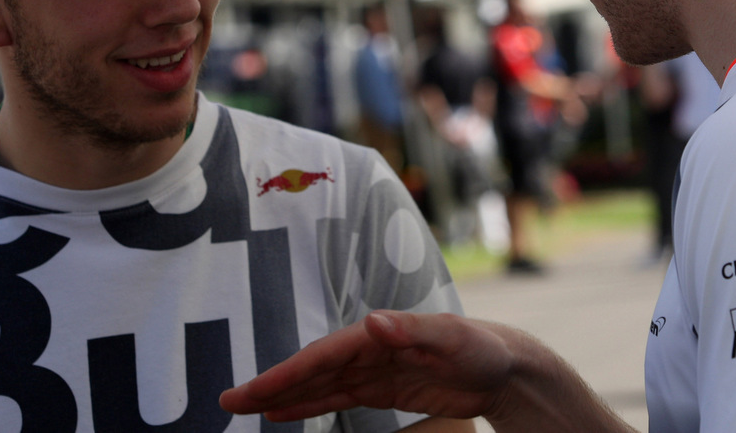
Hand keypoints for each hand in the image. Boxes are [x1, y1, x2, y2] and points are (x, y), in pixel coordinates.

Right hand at [220, 310, 514, 421]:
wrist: (506, 366)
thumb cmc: (482, 346)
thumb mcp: (452, 335)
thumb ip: (412, 328)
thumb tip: (372, 321)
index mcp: (378, 334)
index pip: (323, 356)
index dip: (286, 373)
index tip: (255, 390)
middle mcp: (369, 348)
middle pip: (311, 370)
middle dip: (270, 385)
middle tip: (229, 402)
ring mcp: (373, 369)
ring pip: (319, 385)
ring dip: (283, 396)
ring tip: (245, 408)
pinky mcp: (383, 388)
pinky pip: (338, 398)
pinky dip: (310, 405)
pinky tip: (284, 413)